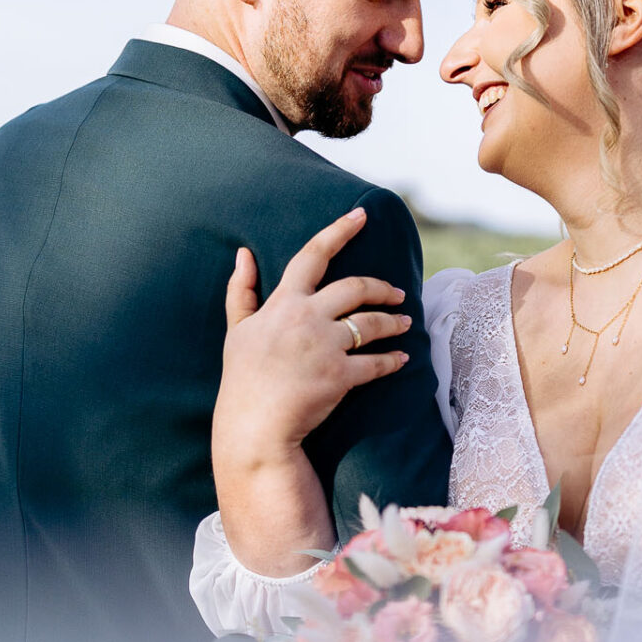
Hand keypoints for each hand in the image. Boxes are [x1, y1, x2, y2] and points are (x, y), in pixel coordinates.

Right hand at [213, 207, 412, 471]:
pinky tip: (403, 360)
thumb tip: (243, 254)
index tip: (361, 214)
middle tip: (397, 292)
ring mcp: (326, 346)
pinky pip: (377, 363)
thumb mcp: (237, 330)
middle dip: (382, 287)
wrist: (253, 427)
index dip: (338, 231)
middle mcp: (307, 318)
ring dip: (394, 321)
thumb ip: (241, 291)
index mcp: (283, 303)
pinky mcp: (341, 376)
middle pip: (355, 287)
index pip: (312, 255)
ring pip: (372, 323)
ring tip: (405, 323)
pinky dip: (393, 361)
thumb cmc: (243, 380)